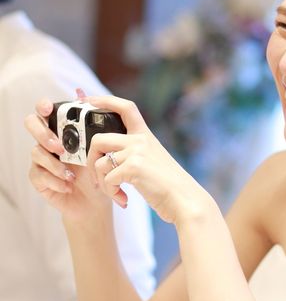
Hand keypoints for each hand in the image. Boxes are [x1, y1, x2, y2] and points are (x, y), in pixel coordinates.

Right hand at [25, 98, 110, 221]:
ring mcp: (41, 159)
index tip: (48, 109)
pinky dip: (55, 181)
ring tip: (72, 175)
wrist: (98, 198)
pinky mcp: (39, 178)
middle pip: (32, 124)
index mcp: (63, 129)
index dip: (43, 106)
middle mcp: (49, 141)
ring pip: (36, 152)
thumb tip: (81, 92)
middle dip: (43, 134)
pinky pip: (38, 175)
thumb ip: (93, 121)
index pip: (45, 110)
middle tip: (60, 147)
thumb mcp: (103, 145)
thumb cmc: (100, 168)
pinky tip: (68, 185)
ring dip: (55, 165)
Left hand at [83, 95, 209, 223]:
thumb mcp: (153, 160)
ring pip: (99, 162)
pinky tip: (123, 199)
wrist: (184, 200)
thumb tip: (106, 157)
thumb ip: (135, 152)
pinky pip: (107, 179)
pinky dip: (111, 192)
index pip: (124, 107)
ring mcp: (137, 152)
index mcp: (146, 136)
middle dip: (90, 160)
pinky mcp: (134, 167)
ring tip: (113, 193)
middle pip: (98, 139)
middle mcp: (141, 140)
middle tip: (96, 178)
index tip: (86, 100)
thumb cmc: (168, 186)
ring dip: (101, 183)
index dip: (104, 100)